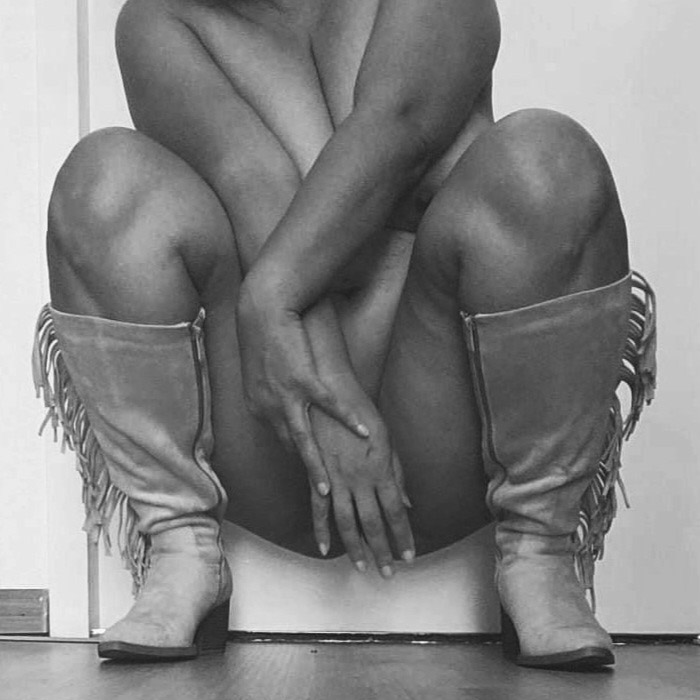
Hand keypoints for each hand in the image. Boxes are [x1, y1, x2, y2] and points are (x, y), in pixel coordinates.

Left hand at [236, 280, 368, 494]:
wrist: (264, 309)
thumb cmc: (263, 335)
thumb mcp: (259, 370)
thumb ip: (268, 392)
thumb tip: (281, 404)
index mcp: (258, 407)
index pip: (282, 441)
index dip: (300, 458)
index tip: (313, 474)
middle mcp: (269, 408)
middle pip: (291, 448)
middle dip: (306, 472)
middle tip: (321, 498)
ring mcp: (286, 396)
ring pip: (303, 440)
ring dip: (316, 466)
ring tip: (328, 489)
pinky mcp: (303, 380)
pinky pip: (329, 406)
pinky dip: (347, 421)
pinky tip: (364, 433)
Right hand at [309, 389, 414, 577]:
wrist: (330, 394)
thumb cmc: (362, 413)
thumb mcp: (386, 438)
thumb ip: (396, 472)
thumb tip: (407, 503)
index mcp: (381, 470)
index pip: (396, 512)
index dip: (402, 536)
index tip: (409, 555)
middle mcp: (359, 479)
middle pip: (373, 523)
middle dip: (382, 550)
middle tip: (389, 572)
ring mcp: (337, 479)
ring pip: (347, 521)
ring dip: (356, 547)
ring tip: (363, 567)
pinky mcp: (317, 476)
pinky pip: (318, 508)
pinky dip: (320, 530)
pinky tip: (324, 548)